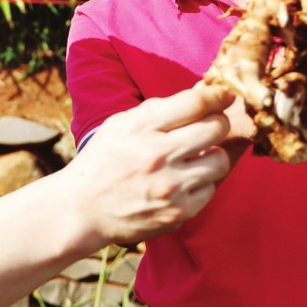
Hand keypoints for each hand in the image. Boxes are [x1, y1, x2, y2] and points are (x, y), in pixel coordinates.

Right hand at [65, 85, 231, 245]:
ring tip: (196, 157)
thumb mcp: (121, 124)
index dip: (218, 95)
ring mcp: (169, 186)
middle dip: (218, 123)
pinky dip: (202, 183)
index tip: (224, 96)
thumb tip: (202, 93)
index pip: (196, 103)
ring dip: (213, 155)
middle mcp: (157, 154)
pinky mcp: (177, 212)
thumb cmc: (103, 161)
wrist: (82, 209)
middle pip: (216, 128)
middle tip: (212, 126)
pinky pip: (211, 190)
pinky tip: (185, 181)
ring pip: (220, 160)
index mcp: (140, 126)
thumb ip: (159, 109)